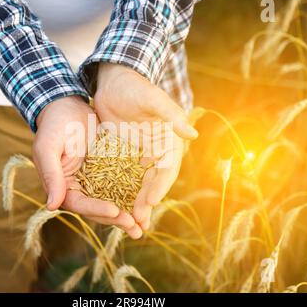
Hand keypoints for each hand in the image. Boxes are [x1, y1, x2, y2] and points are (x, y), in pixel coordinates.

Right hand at [33, 96, 142, 238]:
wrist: (68, 106)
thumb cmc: (54, 125)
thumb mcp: (48, 148)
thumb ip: (52, 175)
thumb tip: (52, 206)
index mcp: (62, 187)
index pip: (79, 204)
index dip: (96, 210)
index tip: (114, 211)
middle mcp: (79, 188)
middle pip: (98, 209)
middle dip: (116, 219)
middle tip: (135, 228)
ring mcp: (95, 181)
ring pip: (112, 201)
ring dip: (127, 214)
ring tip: (143, 226)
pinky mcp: (108, 170)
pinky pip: (121, 185)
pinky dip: (133, 195)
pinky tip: (148, 203)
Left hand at [95, 63, 197, 230]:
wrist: (114, 83)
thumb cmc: (135, 88)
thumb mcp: (152, 99)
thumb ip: (170, 115)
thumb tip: (192, 134)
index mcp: (167, 142)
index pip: (166, 169)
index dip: (160, 186)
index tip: (151, 202)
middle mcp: (155, 153)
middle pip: (154, 183)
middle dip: (147, 203)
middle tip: (138, 222)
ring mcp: (139, 157)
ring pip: (140, 185)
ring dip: (136, 204)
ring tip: (129, 223)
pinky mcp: (122, 157)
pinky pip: (123, 179)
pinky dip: (121, 193)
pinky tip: (114, 206)